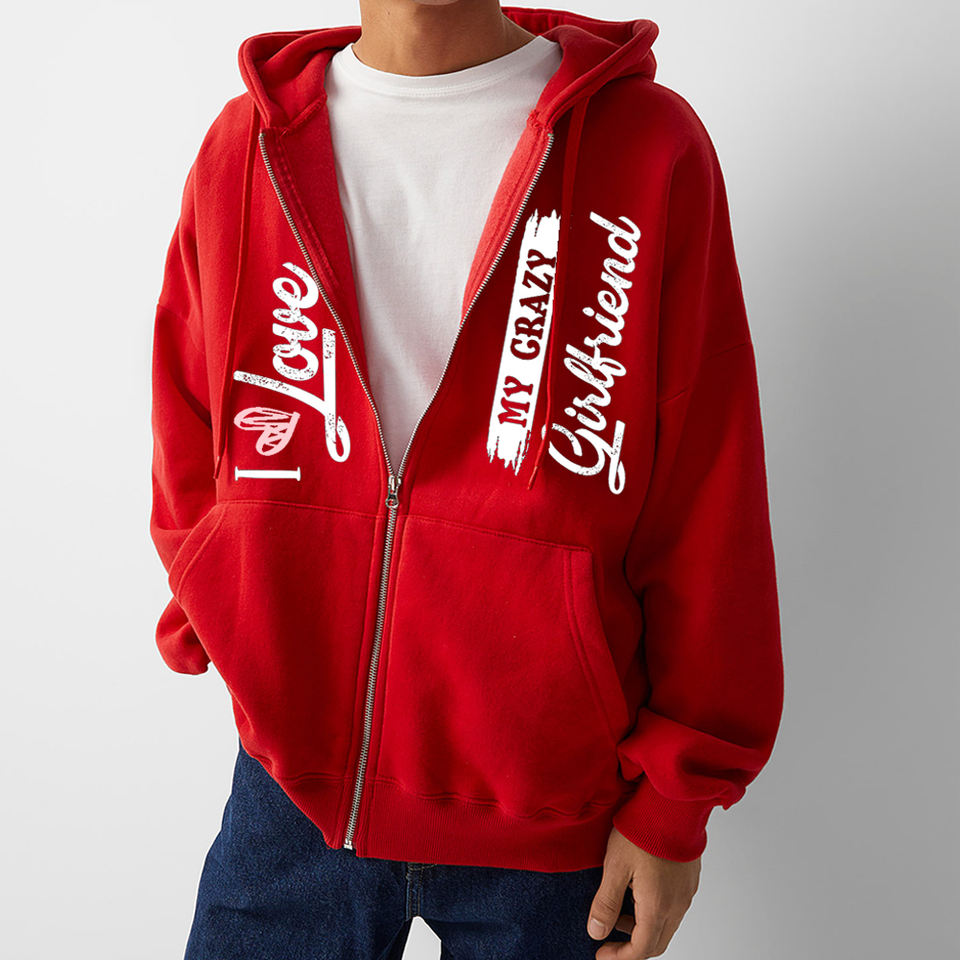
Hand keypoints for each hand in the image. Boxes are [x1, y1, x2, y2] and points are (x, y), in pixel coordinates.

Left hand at [586, 826, 700, 957]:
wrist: (672, 803)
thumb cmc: (642, 830)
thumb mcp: (614, 866)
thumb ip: (605, 902)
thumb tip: (596, 933)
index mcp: (657, 906)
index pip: (642, 949)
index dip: (620, 957)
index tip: (600, 953)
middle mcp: (677, 905)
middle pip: (656, 942)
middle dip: (631, 946)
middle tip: (607, 935)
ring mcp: (686, 892)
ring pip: (666, 925)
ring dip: (642, 927)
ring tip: (617, 909)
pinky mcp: (689, 879)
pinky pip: (673, 907)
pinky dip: (654, 911)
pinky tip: (636, 890)